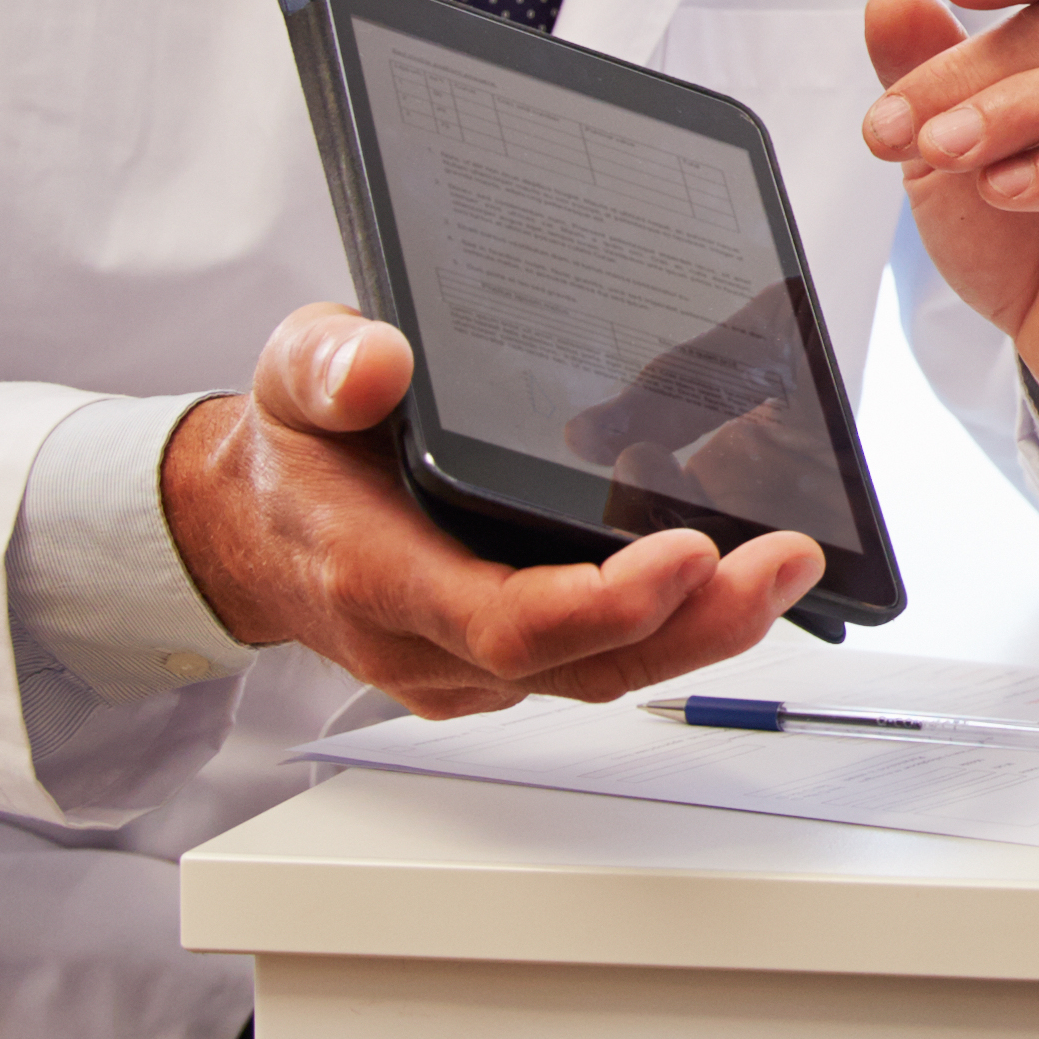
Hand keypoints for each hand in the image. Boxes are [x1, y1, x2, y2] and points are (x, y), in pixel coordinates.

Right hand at [161, 305, 826, 716]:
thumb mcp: (289, 379)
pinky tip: (729, 576)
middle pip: (583, 664)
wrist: (251, 531)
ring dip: (702, 629)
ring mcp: (467, 668)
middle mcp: (429, 645)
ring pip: (601, 673)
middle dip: (698, 621)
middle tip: (788, 560)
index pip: (510, 620)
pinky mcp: (498, 665)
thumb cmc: (291, 454)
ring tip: (788, 565)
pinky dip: (667, 626)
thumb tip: (379, 364)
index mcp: (379, 578)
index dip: (609, 602)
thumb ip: (328, 367)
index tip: (691, 551)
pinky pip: (593, 662)